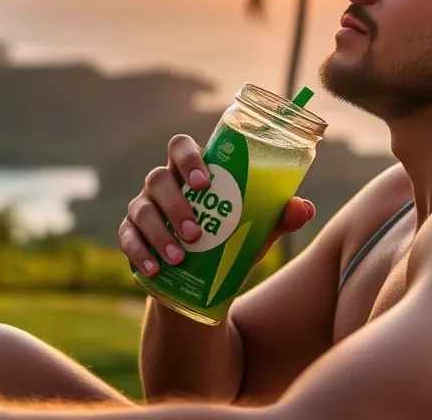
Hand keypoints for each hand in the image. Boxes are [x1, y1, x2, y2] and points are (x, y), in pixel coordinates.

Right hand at [119, 134, 315, 276]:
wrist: (201, 284)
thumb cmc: (229, 242)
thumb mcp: (255, 231)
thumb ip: (277, 217)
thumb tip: (304, 209)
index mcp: (191, 173)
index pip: (181, 147)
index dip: (188, 157)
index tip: (204, 181)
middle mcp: (163, 185)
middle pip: (158, 178)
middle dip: (176, 203)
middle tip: (197, 231)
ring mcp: (142, 209)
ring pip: (141, 209)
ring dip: (160, 232)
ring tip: (180, 257)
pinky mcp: (131, 236)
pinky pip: (127, 238)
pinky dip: (140, 253)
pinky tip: (155, 269)